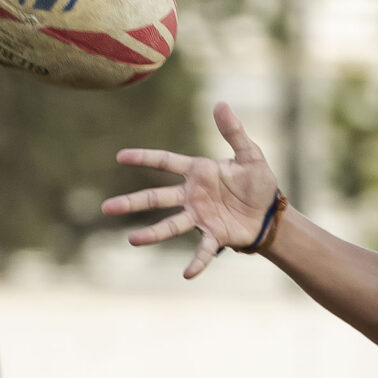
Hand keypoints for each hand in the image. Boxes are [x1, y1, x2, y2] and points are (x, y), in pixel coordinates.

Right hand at [106, 102, 281, 278]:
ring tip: (132, 240)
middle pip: (156, 198)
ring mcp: (200, 217)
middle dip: (132, 202)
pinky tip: (187, 274)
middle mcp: (192, 196)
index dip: (143, 158)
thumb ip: (233, 132)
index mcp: (198, 172)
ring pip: (170, 225)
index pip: (165, 162)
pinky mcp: (214, 236)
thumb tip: (220, 104)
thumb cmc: (258, 183)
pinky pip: (203, 250)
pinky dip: (196, 262)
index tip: (120, 156)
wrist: (270, 213)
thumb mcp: (250, 155)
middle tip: (106, 208)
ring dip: (152, 234)